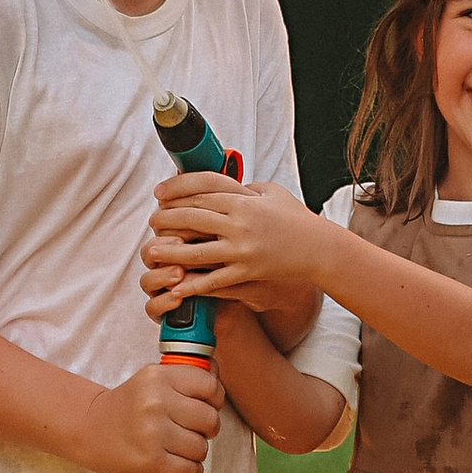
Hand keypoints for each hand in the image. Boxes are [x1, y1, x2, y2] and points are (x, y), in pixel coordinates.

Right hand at [84, 361, 221, 472]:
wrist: (90, 429)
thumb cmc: (127, 405)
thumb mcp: (152, 379)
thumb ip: (184, 375)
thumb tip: (216, 371)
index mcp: (159, 377)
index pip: (209, 385)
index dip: (215, 398)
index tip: (208, 404)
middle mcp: (156, 403)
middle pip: (210, 419)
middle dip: (207, 428)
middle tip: (194, 428)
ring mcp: (153, 433)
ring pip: (201, 447)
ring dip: (195, 450)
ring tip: (180, 445)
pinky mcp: (151, 460)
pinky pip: (190, 469)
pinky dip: (189, 469)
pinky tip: (177, 461)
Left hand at [143, 173, 329, 318]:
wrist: (319, 249)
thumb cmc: (295, 218)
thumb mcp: (270, 192)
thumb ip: (242, 188)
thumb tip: (214, 185)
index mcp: (244, 200)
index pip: (201, 189)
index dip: (176, 189)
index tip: (160, 193)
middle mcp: (241, 223)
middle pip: (192, 218)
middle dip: (166, 219)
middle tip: (153, 222)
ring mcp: (243, 250)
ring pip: (196, 252)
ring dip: (170, 252)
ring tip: (152, 251)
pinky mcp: (247, 273)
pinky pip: (214, 281)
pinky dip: (193, 285)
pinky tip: (176, 287)